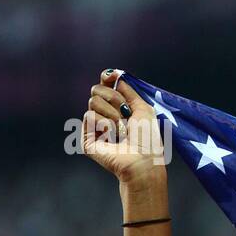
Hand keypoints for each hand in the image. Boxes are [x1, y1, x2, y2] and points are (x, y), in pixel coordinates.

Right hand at [81, 69, 165, 184]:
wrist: (142, 160)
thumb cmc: (148, 138)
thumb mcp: (144, 109)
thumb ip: (130, 91)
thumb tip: (116, 75)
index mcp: (119, 108)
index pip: (106, 86)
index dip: (107, 78)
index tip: (112, 75)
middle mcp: (105, 115)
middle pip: (96, 90)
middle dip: (113, 97)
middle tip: (125, 112)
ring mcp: (95, 126)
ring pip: (92, 101)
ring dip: (112, 114)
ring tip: (122, 129)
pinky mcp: (86, 137)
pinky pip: (89, 116)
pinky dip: (104, 124)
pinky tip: (112, 137)